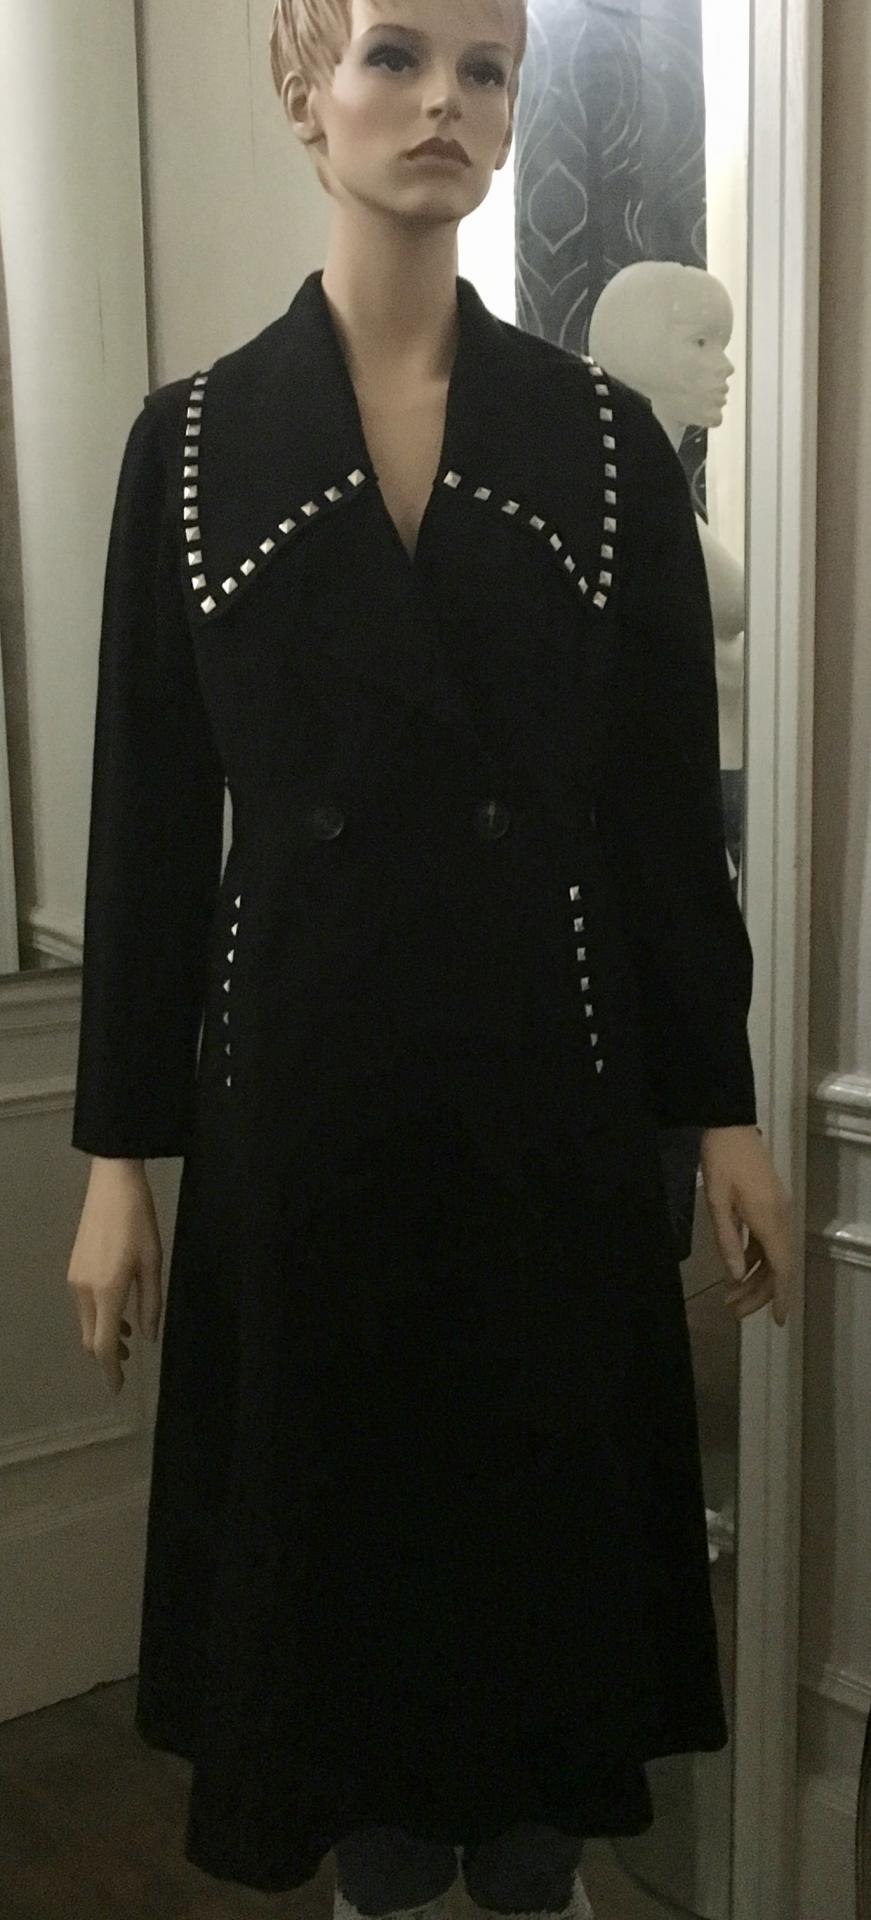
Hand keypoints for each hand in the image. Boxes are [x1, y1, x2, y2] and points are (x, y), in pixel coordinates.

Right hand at [67, 1162, 162, 1395]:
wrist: (112, 1185)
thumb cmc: (140, 1222)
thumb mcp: (153, 1263)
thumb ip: (150, 1304)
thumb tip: (147, 1337)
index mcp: (107, 1291)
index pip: (103, 1345)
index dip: (110, 1371)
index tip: (118, 1388)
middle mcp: (84, 1290)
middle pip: (90, 1338)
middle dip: (107, 1356)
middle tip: (129, 1362)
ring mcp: (75, 1278)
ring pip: (86, 1322)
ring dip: (103, 1335)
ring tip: (129, 1337)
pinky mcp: (73, 1268)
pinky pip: (84, 1305)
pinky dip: (99, 1316)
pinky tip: (118, 1309)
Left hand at [699, 1125, 792, 1326]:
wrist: (730, 1125)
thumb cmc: (720, 1161)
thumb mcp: (716, 1201)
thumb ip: (726, 1240)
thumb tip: (736, 1275)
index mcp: (769, 1219)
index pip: (780, 1268)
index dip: (779, 1297)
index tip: (778, 1321)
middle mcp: (779, 1218)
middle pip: (777, 1266)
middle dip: (758, 1293)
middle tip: (733, 1311)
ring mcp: (777, 1210)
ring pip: (772, 1255)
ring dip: (755, 1277)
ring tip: (730, 1296)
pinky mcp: (770, 1204)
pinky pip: (767, 1241)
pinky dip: (754, 1259)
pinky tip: (737, 1270)